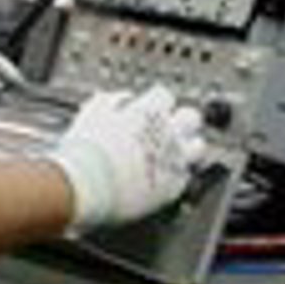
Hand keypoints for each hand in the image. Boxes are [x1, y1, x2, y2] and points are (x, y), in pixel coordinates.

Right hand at [49, 85, 206, 232]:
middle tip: (169, 128)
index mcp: (147, 111)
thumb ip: (111, 101)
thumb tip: (122, 98)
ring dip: (187, 147)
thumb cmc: (86, 149)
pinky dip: (177, 175)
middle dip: (182, 120)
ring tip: (173, 153)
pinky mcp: (174, 188)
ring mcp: (174, 160)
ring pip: (198, 147)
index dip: (156, 101)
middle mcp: (167, 132)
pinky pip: (186, 177)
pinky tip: (163, 177)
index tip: (149, 107)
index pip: (165, 95)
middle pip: (191, 117)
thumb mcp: (92, 113)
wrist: (89, 185)